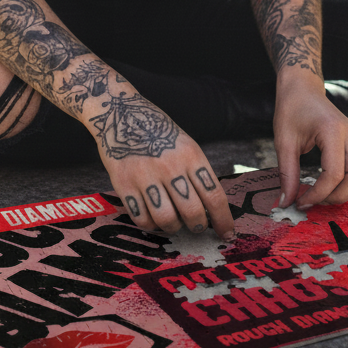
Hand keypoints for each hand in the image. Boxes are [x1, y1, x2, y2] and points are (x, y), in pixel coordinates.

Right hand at [86, 92, 234, 239]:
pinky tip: (152, 217)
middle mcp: (170, 166)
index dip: (223, 220)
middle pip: (193, 213)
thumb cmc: (157, 131)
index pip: (214, 195)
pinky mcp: (124, 184)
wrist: (120, 113)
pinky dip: (150, 225)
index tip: (227, 234)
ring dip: (174, 228)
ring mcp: (145, 176)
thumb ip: (197, 172)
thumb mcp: (186, 144)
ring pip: (167, 220)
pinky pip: (142, 219)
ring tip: (173, 222)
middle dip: (199, 227)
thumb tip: (210, 208)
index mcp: (191, 155)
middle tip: (197, 226)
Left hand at [273, 73, 347, 209]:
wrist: (302, 89)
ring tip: (328, 191)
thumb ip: (287, 173)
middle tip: (315, 200)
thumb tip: (286, 202)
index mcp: (333, 130)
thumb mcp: (283, 141)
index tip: (300, 202)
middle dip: (337, 195)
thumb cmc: (292, 110)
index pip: (334, 174)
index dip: (317, 194)